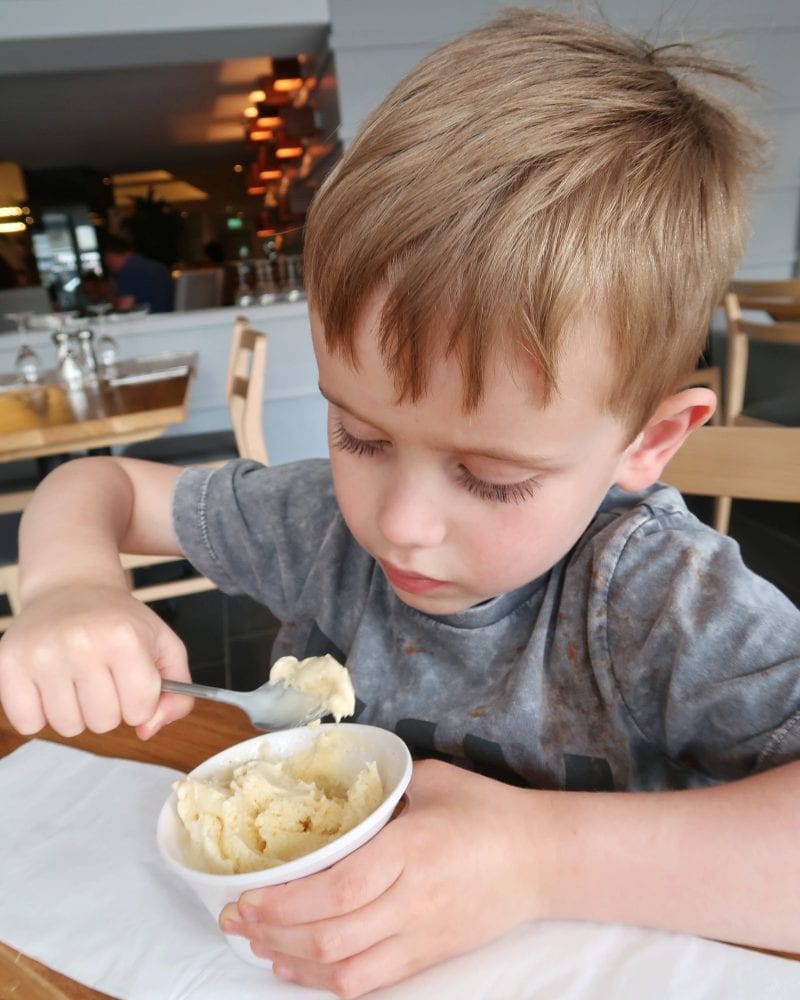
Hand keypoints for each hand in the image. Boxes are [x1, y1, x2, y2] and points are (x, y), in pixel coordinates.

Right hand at [0, 584, 190, 738]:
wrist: (72, 588)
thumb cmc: (119, 621)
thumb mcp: (164, 646)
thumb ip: (178, 695)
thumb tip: (146, 731)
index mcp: (124, 638)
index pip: (139, 709)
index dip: (140, 702)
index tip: (132, 680)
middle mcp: (81, 644)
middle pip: (103, 723)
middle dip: (109, 708)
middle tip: (103, 676)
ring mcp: (41, 655)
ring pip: (67, 727)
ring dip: (76, 711)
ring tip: (77, 678)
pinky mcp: (8, 664)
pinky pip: (28, 724)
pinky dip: (41, 713)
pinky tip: (51, 684)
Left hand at [219, 758, 544, 997]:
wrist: (543, 858)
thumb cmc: (488, 811)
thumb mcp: (432, 780)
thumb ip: (382, 791)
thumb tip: (337, 798)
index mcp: (411, 850)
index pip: (335, 890)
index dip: (283, 902)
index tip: (245, 897)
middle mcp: (412, 901)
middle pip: (328, 937)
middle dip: (271, 933)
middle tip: (235, 922)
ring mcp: (421, 936)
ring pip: (343, 970)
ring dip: (292, 962)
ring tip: (259, 945)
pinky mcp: (429, 957)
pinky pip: (370, 983)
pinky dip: (327, 982)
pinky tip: (301, 968)